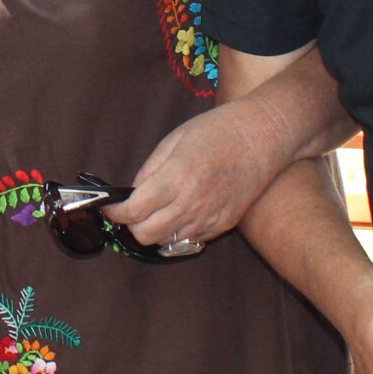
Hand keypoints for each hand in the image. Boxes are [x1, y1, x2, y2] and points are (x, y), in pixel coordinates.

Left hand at [105, 108, 299, 250]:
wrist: (262, 136)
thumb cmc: (217, 131)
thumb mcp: (174, 140)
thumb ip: (150, 170)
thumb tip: (133, 193)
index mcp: (176, 178)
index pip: (133, 212)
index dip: (115, 212)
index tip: (110, 207)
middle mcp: (192, 204)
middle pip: (146, 235)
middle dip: (132, 225)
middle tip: (132, 210)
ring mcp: (210, 218)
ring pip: (168, 242)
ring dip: (156, 230)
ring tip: (157, 210)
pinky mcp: (225, 224)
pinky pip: (192, 239)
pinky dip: (179, 231)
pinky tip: (182, 211)